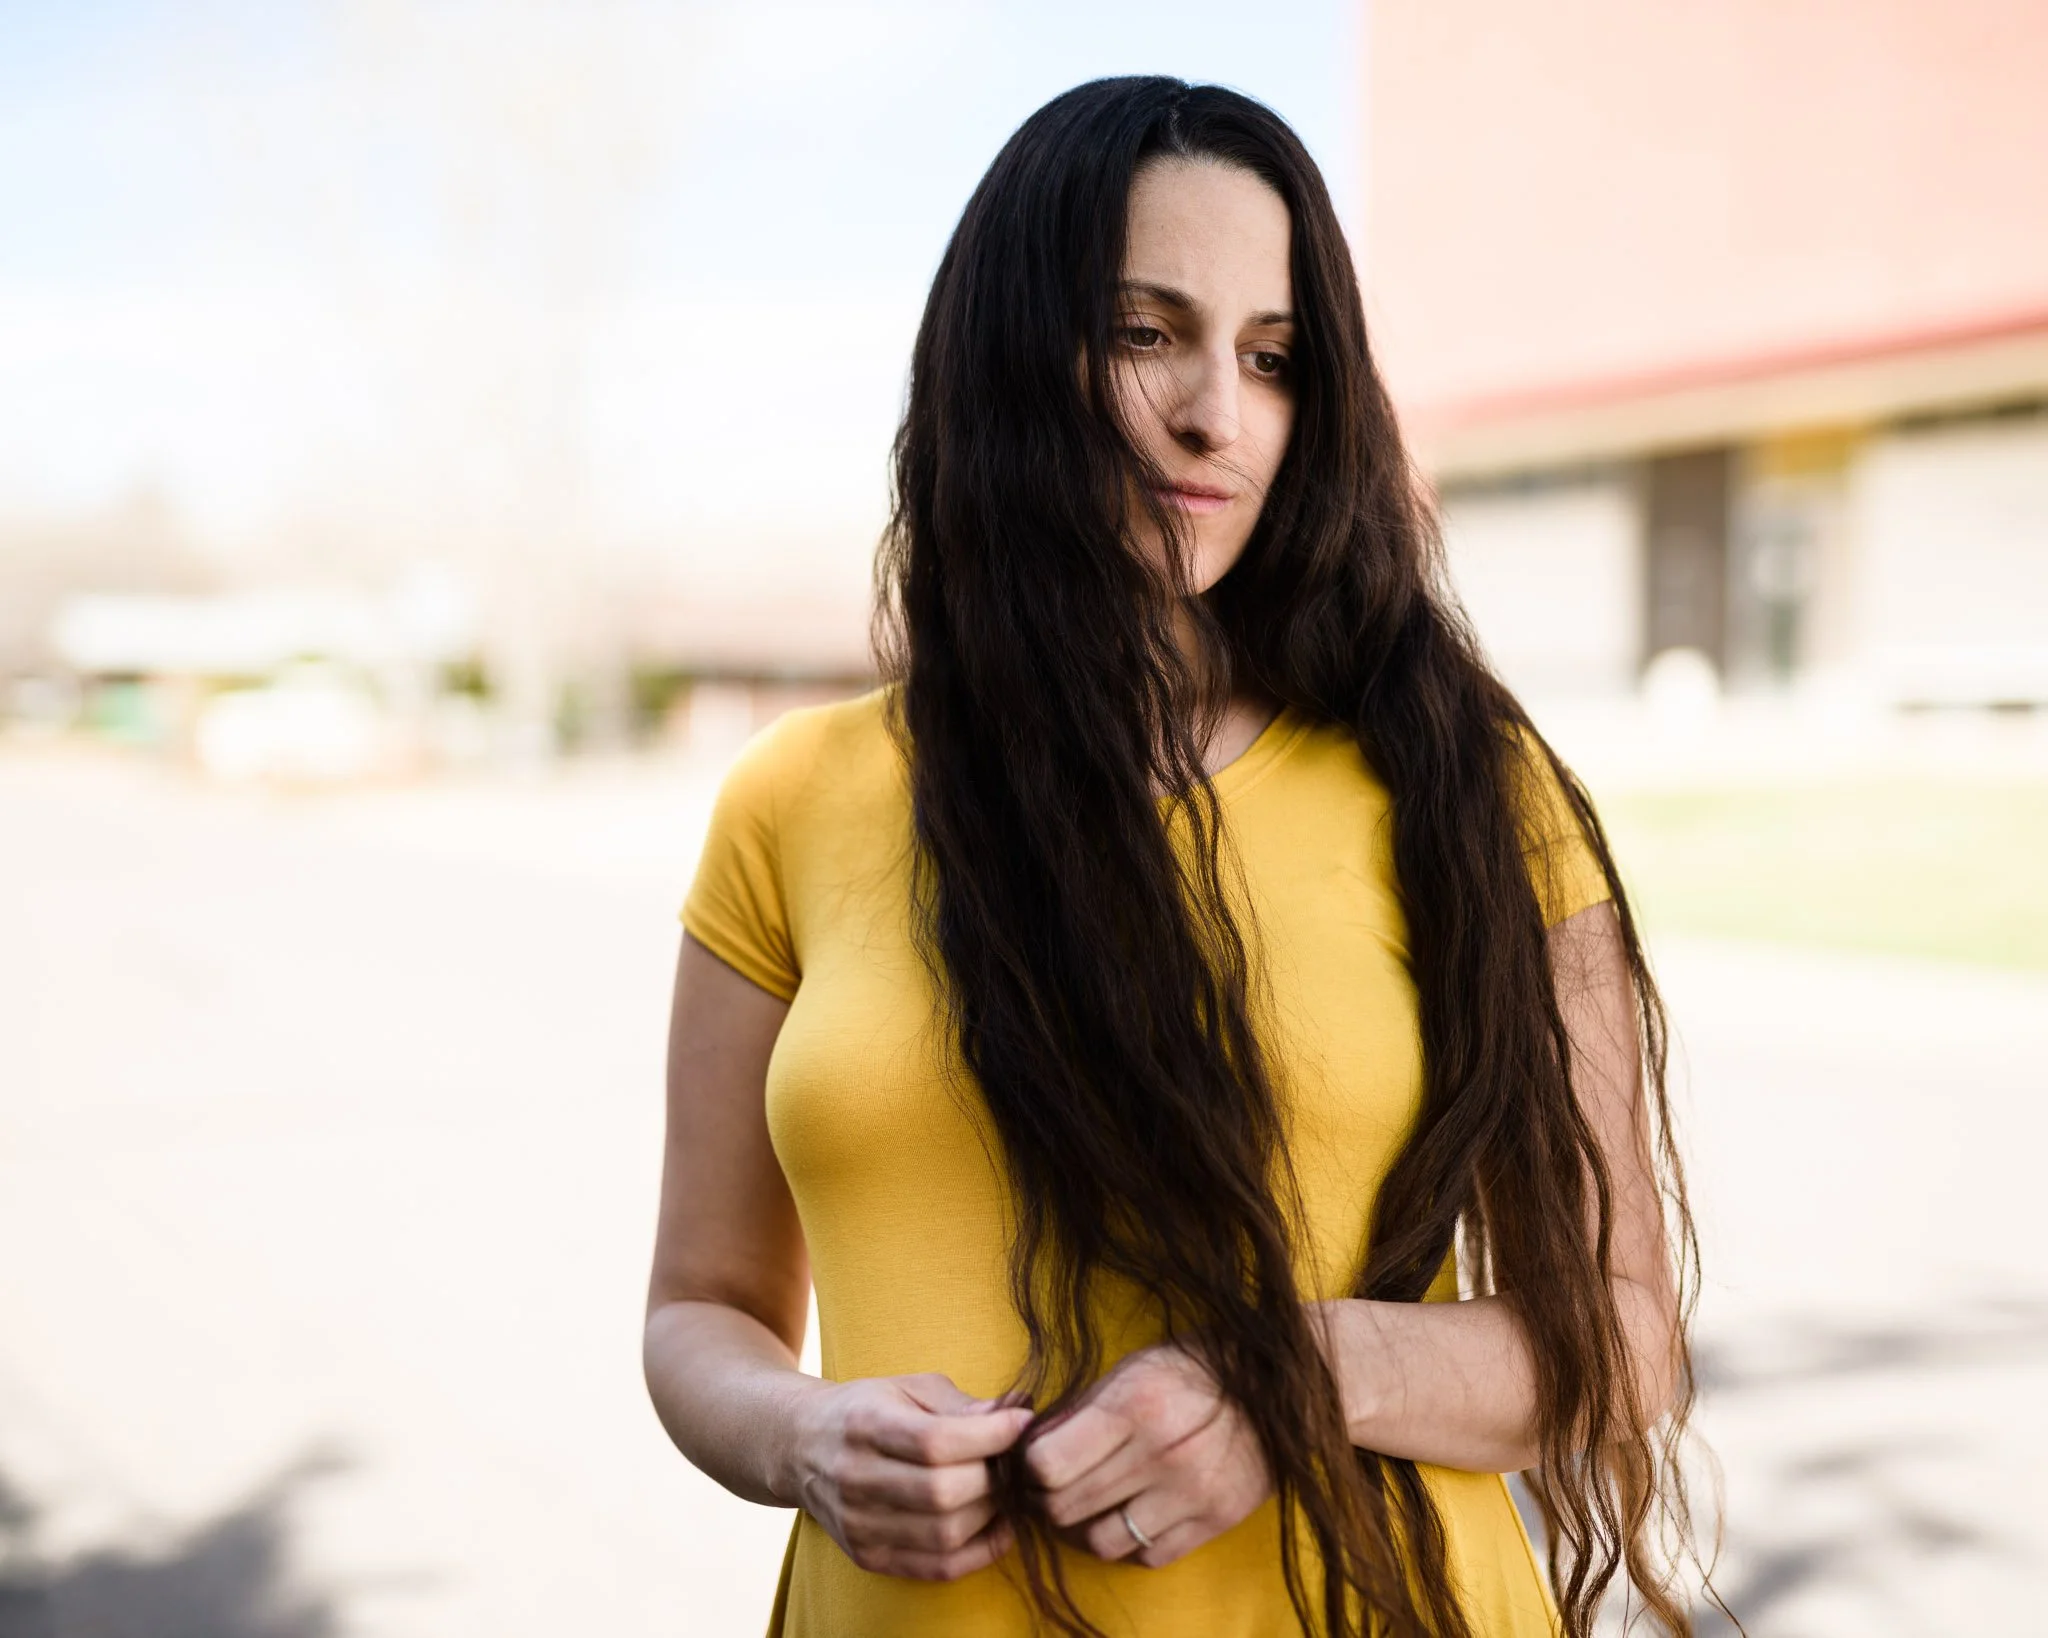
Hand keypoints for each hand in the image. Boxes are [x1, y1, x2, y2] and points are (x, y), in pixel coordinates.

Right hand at [785, 1372, 1032, 1580]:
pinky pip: (938, 1567)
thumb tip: (1015, 1414)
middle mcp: (855, 1478)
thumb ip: (959, 1404)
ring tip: (1005, 1488)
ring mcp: (858, 1525)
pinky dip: (979, 1551)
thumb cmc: (867, 1409)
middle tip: (1014, 1458)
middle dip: (994, 1476)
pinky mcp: (869, 1557)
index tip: (1022, 1423)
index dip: (990, 1435)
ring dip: (991, 1513)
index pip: (936, 1442)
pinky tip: (997, 1524)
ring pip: (945, 1534)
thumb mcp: (908, 1388)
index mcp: (864, 1426)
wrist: (801, 1446)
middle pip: (943, 1492)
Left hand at [1024, 1343, 1271, 1567]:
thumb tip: (1029, 1444)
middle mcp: (1161, 1454)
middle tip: (1056, 1487)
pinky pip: (1149, 1556)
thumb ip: (1082, 1409)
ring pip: (1103, 1541)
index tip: (1036, 1461)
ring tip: (1094, 1506)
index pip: (1050, 1465)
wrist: (1279, 1386)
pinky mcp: (1216, 1520)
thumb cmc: (1194, 1369)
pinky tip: (1136, 1514)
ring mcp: (1191, 1493)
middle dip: (1050, 1499)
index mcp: (1134, 1407)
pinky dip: (1133, 1543)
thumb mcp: (1133, 1369)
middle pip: (1069, 1507)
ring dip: (1088, 1528)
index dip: (1032, 1467)